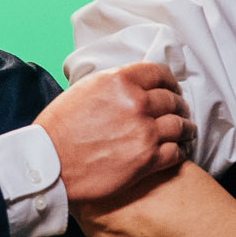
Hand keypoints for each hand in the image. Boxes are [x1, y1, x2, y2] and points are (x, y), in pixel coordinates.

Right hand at [36, 64, 193, 202]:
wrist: (49, 163)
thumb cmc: (58, 128)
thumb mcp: (84, 90)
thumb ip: (112, 85)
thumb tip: (128, 85)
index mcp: (120, 81)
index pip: (158, 73)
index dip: (169, 81)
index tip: (172, 88)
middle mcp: (137, 103)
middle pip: (172, 100)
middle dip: (178, 105)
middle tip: (180, 111)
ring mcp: (144, 132)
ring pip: (179, 126)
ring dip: (185, 128)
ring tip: (186, 132)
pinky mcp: (147, 160)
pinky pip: (176, 152)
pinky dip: (180, 152)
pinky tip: (179, 152)